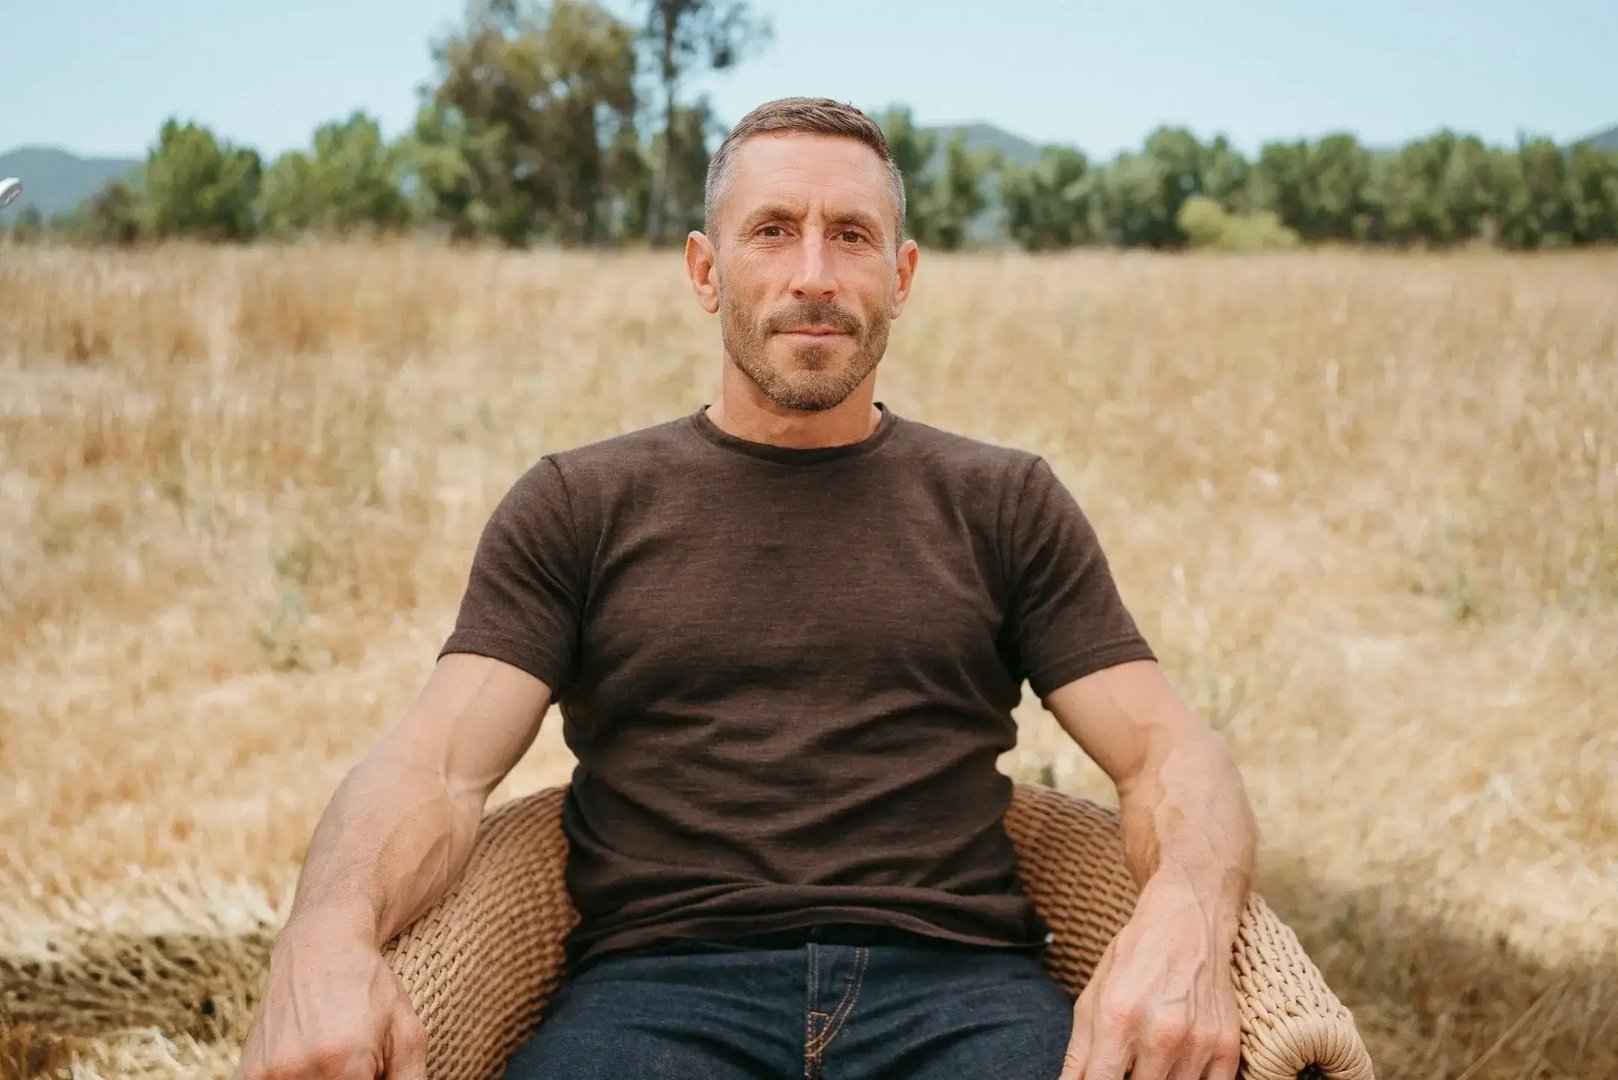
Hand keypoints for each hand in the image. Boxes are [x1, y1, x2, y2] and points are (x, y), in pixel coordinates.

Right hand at [235, 926, 426, 1079]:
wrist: (321, 946)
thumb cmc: (370, 990)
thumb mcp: (408, 1034)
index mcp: (345, 1062)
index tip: (372, 1068)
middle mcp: (299, 1070)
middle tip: (358, 1061)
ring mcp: (268, 1073)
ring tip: (335, 1058)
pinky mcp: (248, 1073)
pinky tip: (310, 1059)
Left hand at [1058, 879, 1241, 1079]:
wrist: (1188, 923)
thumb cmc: (1133, 960)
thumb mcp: (1093, 998)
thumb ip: (1079, 1054)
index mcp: (1118, 1018)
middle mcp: (1161, 1033)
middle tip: (1127, 1066)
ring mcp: (1198, 1043)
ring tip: (1150, 1061)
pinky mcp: (1227, 1047)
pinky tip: (1178, 1067)